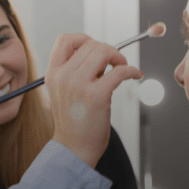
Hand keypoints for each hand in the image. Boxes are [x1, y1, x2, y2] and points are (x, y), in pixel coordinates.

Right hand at [47, 34, 142, 167]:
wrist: (74, 149)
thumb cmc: (73, 121)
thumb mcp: (63, 92)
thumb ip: (74, 72)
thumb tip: (100, 53)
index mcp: (53, 73)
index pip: (65, 39)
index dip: (85, 39)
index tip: (97, 50)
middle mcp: (64, 76)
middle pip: (91, 44)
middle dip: (108, 50)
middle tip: (115, 63)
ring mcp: (79, 85)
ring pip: (104, 51)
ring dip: (119, 57)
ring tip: (123, 67)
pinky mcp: (97, 96)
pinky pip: (119, 71)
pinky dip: (131, 70)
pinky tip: (135, 75)